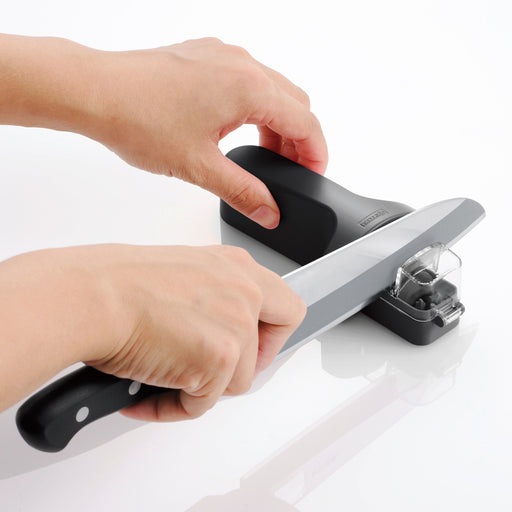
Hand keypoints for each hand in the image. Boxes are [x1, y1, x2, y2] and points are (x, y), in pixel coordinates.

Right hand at [0, 244, 305, 417]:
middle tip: (216, 371)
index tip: (254, 345)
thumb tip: (214, 323)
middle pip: (272, 345)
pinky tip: (145, 393)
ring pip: (236, 381)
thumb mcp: (182, 274)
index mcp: (236, 266)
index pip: (283, 306)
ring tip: (162, 375)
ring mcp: (236, 326)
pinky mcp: (220, 361)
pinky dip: (173, 407)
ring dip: (201, 387)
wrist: (86, 297)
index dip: (269, 333)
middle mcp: (244, 291)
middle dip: (249, 364)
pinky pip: (202, 405)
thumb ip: (213, 295)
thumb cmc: (116, 283)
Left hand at [83, 38, 327, 227]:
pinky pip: (246, 79)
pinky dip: (255, 106)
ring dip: (277, 121)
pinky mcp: (204, 56)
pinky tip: (237, 129)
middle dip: (299, 139)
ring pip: (272, 89)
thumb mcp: (199, 167)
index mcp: (249, 87)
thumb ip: (243, 192)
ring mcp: (222, 55)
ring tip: (264, 155)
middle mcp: (242, 63)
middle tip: (288, 171)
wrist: (93, 91)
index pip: (306, 122)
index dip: (316, 154)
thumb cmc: (137, 119)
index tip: (313, 175)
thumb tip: (268, 211)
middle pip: (295, 102)